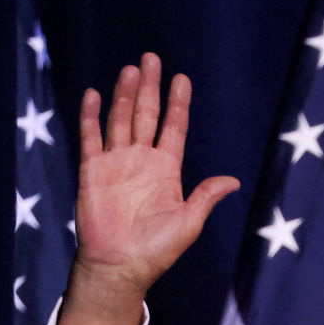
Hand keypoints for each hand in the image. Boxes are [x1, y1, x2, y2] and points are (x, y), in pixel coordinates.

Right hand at [59, 53, 238, 324]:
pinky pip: (91, 138)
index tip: (182, 79)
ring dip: (125, 95)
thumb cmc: (157, 249)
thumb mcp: (189, 222)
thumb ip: (205, 197)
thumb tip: (233, 180)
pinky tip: (93, 94)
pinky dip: (91, 116)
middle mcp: (141, 160)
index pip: (173, 128)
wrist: (121, 266)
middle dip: (150, 88)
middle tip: (152, 58)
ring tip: (131, 70)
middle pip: (146, 115)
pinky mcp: (93, 171)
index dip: (178, 104)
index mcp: (166, 169)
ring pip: (120, 120)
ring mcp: (116, 163)